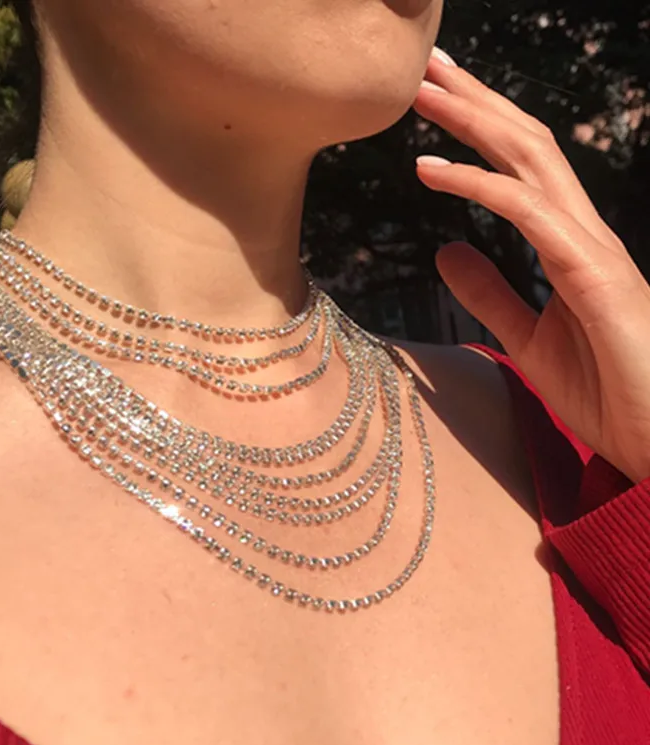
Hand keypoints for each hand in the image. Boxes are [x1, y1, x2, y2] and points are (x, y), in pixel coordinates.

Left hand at [412, 48, 649, 483]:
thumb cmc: (605, 392)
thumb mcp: (527, 339)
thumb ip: (490, 293)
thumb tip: (445, 251)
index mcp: (567, 244)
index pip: (521, 168)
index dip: (480, 129)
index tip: (436, 104)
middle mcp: (582, 232)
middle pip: (525, 145)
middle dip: (475, 101)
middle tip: (427, 68)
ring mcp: (591, 248)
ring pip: (530, 160)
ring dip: (472, 120)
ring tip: (422, 92)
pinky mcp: (593, 274)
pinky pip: (529, 213)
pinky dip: (478, 184)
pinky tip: (431, 169)